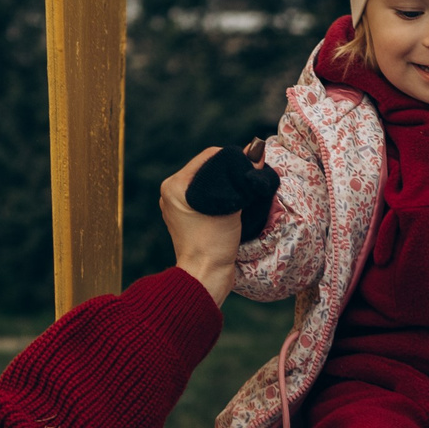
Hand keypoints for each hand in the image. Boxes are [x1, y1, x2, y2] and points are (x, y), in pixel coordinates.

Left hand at [161, 147, 241, 304]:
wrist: (205, 276)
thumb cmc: (214, 243)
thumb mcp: (231, 207)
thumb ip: (242, 179)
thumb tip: (257, 151)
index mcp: (175, 186)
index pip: (209, 156)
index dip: (233, 158)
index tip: (252, 167)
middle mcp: (171, 192)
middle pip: (208, 168)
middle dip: (230, 171)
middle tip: (250, 179)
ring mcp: (177, 205)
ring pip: (208, 182)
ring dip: (227, 184)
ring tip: (244, 191)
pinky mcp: (185, 216)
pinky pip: (205, 196)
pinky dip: (220, 196)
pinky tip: (234, 203)